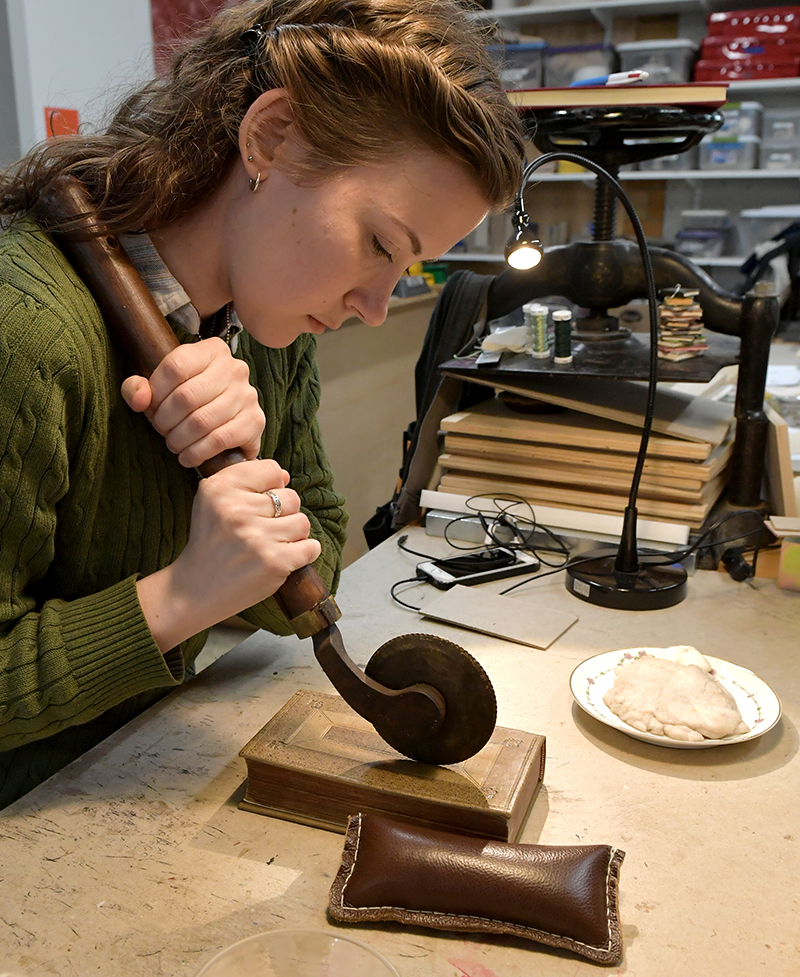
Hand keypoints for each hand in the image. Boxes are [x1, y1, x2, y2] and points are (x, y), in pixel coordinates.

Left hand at [121, 337, 264, 467]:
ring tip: (174, 445)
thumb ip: (138, 387)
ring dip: (179, 440)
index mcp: (211, 351)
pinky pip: (220, 439)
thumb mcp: (159, 388)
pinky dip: (198, 452)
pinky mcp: (255, 421)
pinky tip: (188, 456)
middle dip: (165, 421)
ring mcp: (247, 395)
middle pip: (186, 397)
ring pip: (201, 421)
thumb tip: (139, 399)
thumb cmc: (189, 403)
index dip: (155, 393)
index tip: (151, 408)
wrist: (229, 423)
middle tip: (162, 431)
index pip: (174, 367)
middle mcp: (234, 368)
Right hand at [136, 459, 321, 651]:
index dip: (271, 487)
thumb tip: (285, 476)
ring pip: (303, 522)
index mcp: (219, 488)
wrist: (195, 590)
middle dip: (283, 514)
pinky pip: (311, 547)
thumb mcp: (212, 501)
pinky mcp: (274, 562)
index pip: (272, 470)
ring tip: (271, 545)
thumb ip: (245, 481)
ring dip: (293, 535)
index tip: (259, 504)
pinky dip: (305, 553)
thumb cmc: (210, 543)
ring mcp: (257, 537)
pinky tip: (286, 558)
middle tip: (261, 531)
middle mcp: (237, 510)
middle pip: (291, 497)